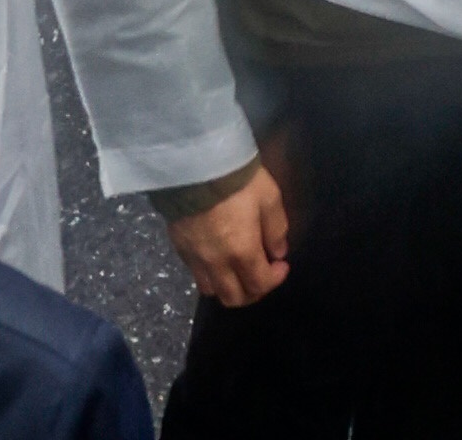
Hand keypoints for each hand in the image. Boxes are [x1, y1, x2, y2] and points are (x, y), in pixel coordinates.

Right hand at [169, 172, 290, 313]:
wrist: (196, 163)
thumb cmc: (238, 179)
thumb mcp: (269, 197)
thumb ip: (277, 229)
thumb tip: (278, 252)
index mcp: (242, 252)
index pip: (260, 284)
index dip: (275, 279)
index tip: (282, 265)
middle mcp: (217, 264)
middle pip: (234, 298)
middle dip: (253, 292)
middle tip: (261, 274)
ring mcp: (195, 258)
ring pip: (212, 291)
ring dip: (229, 287)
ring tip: (238, 269)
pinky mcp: (180, 248)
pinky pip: (196, 274)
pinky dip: (210, 275)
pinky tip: (217, 258)